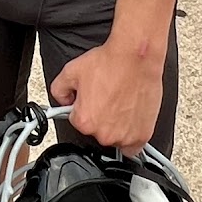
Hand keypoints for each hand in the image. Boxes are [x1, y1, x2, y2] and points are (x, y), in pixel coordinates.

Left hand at [50, 40, 163, 155]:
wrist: (136, 57)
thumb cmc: (110, 62)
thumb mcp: (71, 71)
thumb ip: (59, 90)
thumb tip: (63, 100)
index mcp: (84, 121)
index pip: (77, 120)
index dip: (83, 105)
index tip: (92, 97)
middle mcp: (104, 134)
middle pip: (96, 130)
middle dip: (99, 116)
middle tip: (107, 96)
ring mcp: (125, 137)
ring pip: (115, 137)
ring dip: (116, 125)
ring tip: (121, 102)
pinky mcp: (142, 135)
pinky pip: (133, 145)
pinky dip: (131, 134)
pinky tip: (130, 117)